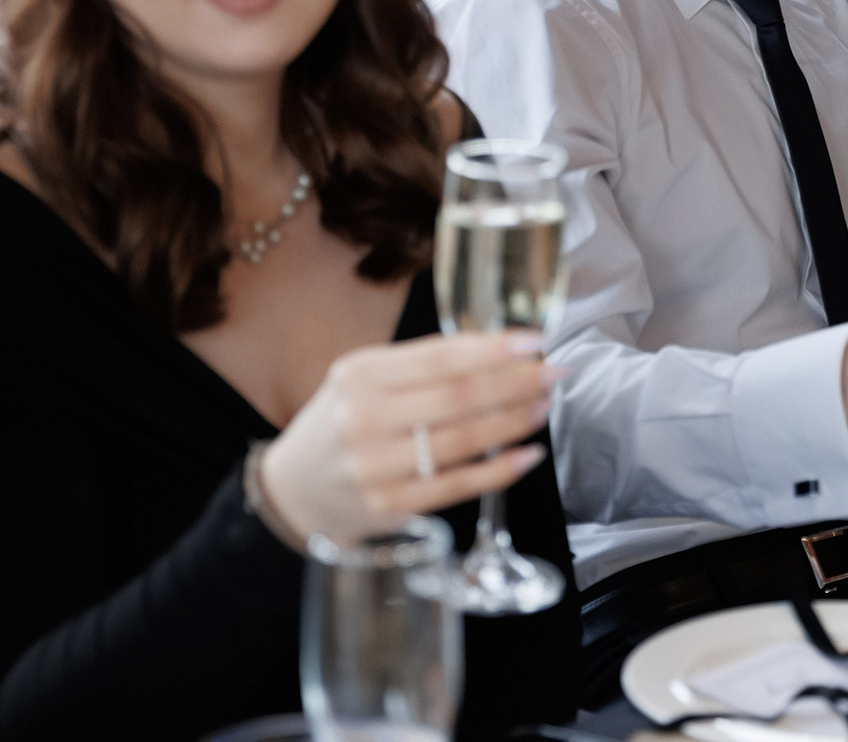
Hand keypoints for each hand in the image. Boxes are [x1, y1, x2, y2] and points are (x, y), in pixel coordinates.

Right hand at [258, 333, 556, 548]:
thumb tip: (501, 349)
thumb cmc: (343, 422)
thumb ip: (423, 364)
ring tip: (544, 405)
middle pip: (459, 396)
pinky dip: (500, 470)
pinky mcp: (389, 506)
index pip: (441, 357)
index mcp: (360, 375)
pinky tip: (527, 454)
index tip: (535, 341)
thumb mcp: (364, 378)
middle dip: (516, 382)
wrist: (293, 490)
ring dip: (515, 421)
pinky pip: (457, 485)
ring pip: (463, 440)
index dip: (494, 348)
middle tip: (553, 372)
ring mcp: (376, 466)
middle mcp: (364, 418)